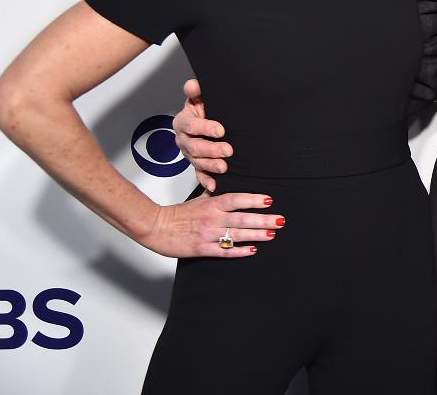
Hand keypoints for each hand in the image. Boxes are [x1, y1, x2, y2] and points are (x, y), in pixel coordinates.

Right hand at [139, 191, 282, 258]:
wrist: (155, 227)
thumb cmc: (176, 213)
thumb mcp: (198, 199)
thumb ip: (214, 193)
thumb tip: (225, 184)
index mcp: (211, 204)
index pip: (237, 199)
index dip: (254, 200)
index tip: (269, 200)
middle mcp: (212, 218)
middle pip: (242, 218)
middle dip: (263, 220)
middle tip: (281, 220)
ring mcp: (208, 234)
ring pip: (236, 235)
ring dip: (256, 235)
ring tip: (272, 234)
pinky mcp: (202, 249)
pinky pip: (224, 251)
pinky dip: (239, 251)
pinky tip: (252, 250)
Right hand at [173, 78, 230, 192]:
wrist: (212, 122)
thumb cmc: (207, 109)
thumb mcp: (202, 98)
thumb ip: (197, 91)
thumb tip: (192, 85)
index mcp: (184, 122)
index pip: (191, 125)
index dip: (205, 127)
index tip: (221, 130)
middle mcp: (184, 139)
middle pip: (194, 146)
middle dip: (211, 149)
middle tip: (228, 150)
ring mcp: (190, 154)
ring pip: (197, 162)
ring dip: (211, 165)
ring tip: (224, 167)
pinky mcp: (197, 165)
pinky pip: (199, 175)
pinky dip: (206, 181)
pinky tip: (214, 185)